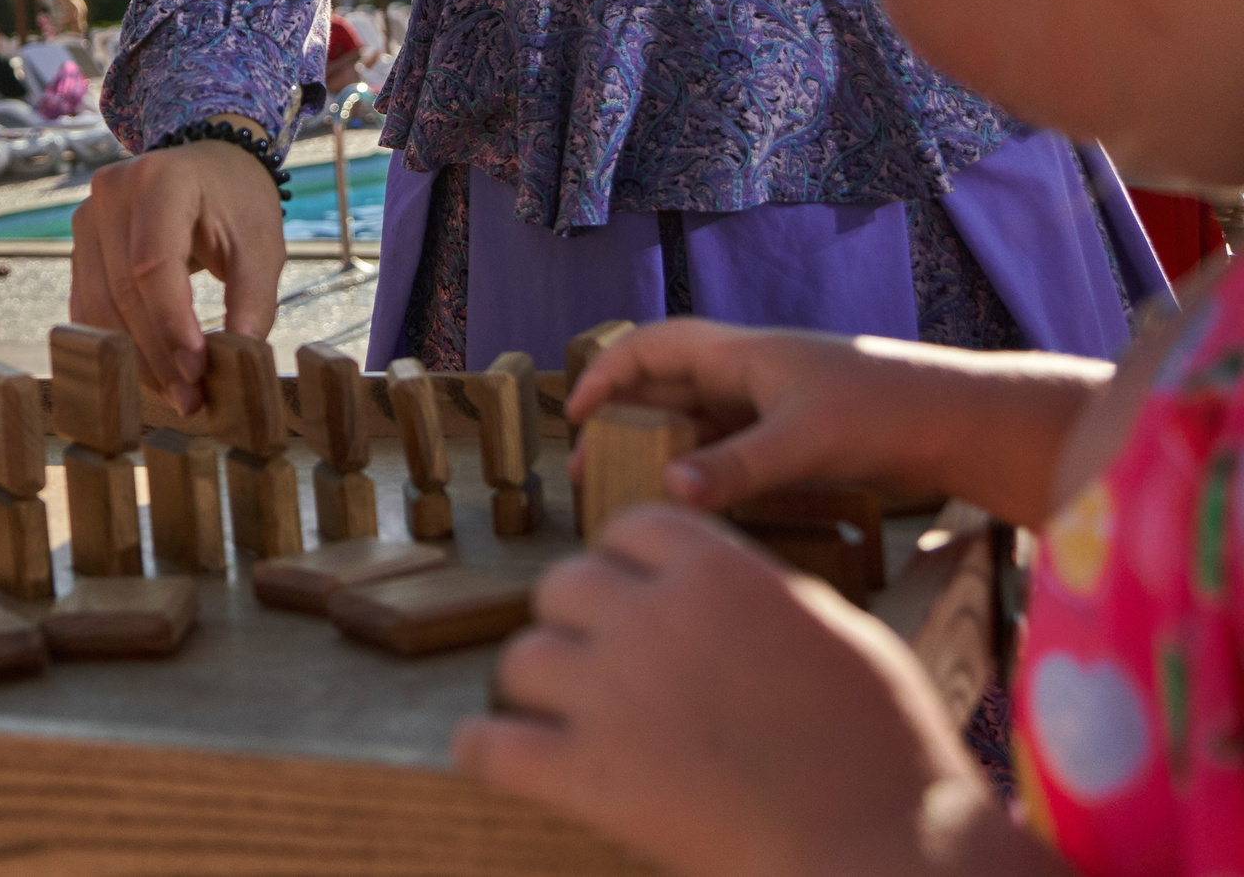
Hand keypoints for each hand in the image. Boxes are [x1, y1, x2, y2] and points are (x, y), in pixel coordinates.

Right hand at [68, 138, 282, 412]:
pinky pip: (87, 305)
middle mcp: (112, 192)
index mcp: (161, 179)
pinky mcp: (80, 245)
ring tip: (174, 392)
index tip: (197, 370)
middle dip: (157, 351)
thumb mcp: (261, 245)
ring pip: (99, 304)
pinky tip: (148, 372)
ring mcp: (88, 217)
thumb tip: (242, 358)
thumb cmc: (238, 203)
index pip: (153, 262)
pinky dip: (116, 343)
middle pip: (123, 289)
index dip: (171, 322)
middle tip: (190, 397)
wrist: (209, 164)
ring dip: (135, 357)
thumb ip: (253, 300)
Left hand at [455, 508, 1042, 876]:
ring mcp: (609, 694)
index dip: (629, 564)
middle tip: (602, 668)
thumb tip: (726, 587)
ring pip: (520, 659)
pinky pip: (489, 745)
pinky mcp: (583, 774)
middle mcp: (649, 617)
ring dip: (539, 687)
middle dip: (579, 623)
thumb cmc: (885, 751)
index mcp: (717, 570)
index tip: (635, 597)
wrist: (881, 852)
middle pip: (562, 586)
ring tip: (562, 717)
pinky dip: (487, 750)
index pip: (630, 528)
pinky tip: (495, 754)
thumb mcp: (842, 632)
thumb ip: (763, 596)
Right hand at [563, 319, 1099, 519]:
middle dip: (623, 422)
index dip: (607, 374)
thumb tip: (668, 492)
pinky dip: (701, 470)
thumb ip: (735, 469)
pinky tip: (691, 505)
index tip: (576, 414)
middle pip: (667, 387)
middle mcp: (752, 374)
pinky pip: (729, 449)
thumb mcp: (804, 442)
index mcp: (744, 354)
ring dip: (660, 451)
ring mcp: (775, 407)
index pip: (654, 347)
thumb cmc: (887, 412)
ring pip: (697, 422)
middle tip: (589, 468)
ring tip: (629, 491)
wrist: (964, 424)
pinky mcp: (798, 438)